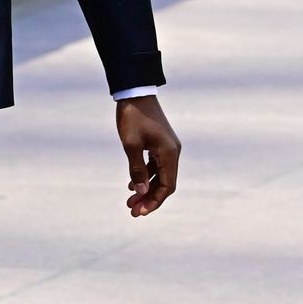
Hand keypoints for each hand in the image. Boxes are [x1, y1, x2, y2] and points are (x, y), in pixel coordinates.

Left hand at [116, 96, 179, 216]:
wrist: (135, 91)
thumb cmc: (132, 117)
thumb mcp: (130, 145)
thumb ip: (137, 170)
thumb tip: (142, 193)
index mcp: (169, 153)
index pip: (167, 186)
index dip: (154, 201)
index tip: (140, 212)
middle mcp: (172, 152)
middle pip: (164, 183)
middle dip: (149, 198)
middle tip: (132, 211)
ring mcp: (167, 147)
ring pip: (160, 175)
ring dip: (146, 189)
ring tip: (130, 201)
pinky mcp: (160, 143)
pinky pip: (155, 166)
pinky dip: (146, 176)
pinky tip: (132, 185)